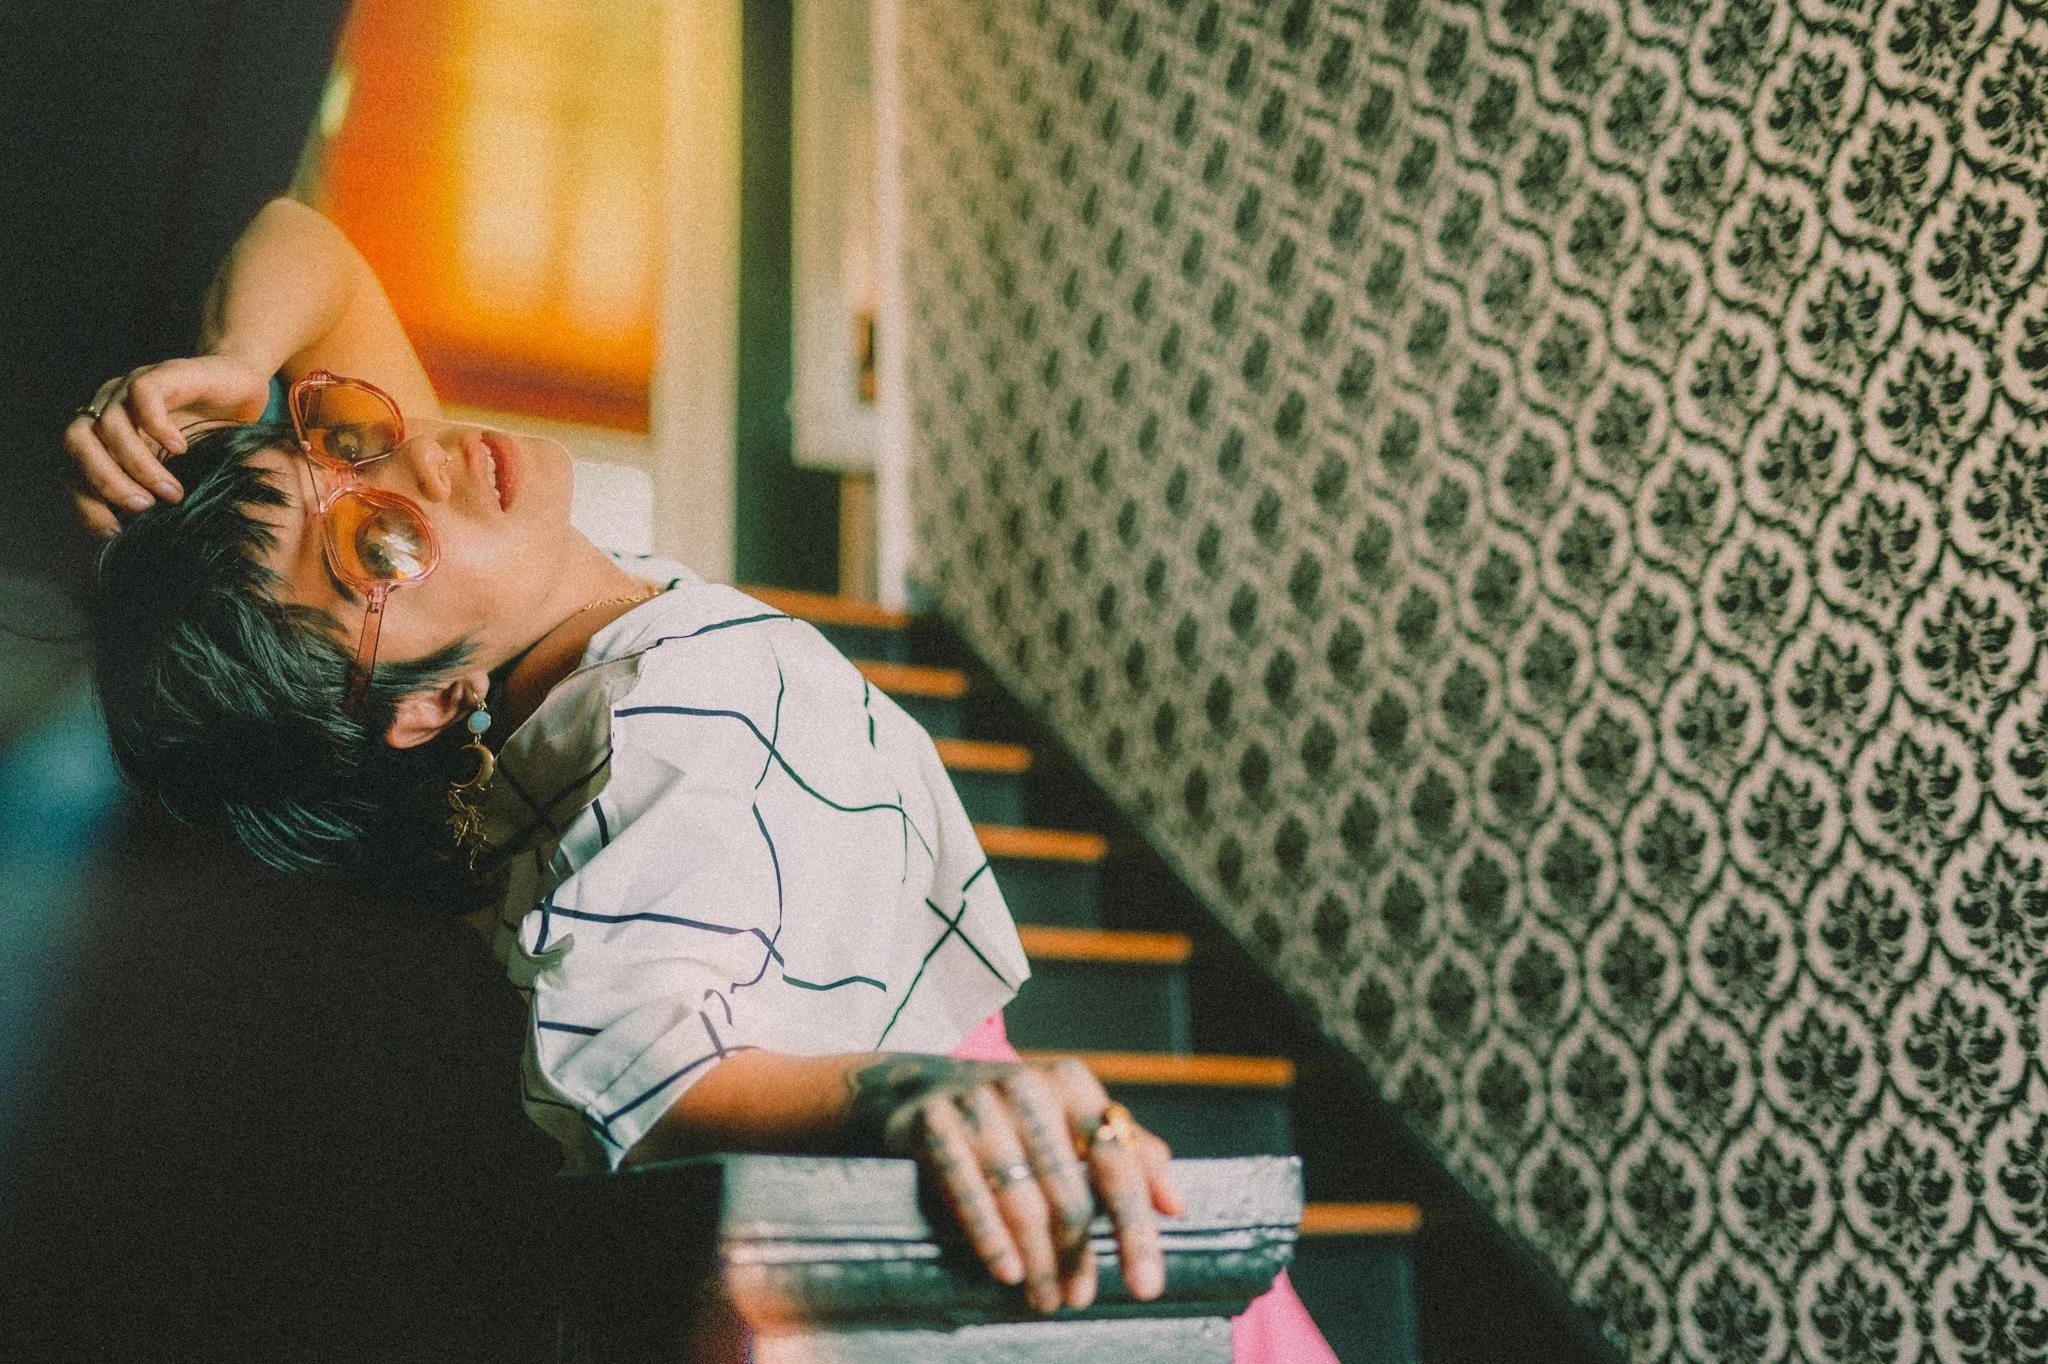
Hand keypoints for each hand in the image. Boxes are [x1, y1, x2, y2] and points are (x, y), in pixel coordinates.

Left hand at [64, 354, 272, 536]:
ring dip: (139, 465)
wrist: (241, 385)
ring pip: (110, 425)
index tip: (115, 532)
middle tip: (143, 509)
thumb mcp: (178, 472)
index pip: (71, 470)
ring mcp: (131, 388)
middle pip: (76, 443)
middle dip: (105, 482)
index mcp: (102, 437)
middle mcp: (108, 409)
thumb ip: (152, 493)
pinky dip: (157, 427)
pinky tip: (180, 449)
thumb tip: (144, 540)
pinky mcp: (161, 373)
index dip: (86, 504)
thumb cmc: (211, 433)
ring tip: (172, 492)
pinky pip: (143, 395)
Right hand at [843, 1055, 1182, 1313]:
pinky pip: (967, 1191)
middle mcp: (1029, 1084)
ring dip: (1037, 1258)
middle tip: (1079, 1298)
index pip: (1119, 1164)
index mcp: (1072, 1083)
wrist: (915, 1086)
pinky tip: (1007, 1271)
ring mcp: (978, 1101)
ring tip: (1044, 1299)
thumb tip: (1176, 1205)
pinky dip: (990, 1237)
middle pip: (1070, 1189)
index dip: (1136, 1229)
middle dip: (1077, 1254)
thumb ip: (1128, 1154)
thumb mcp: (1069, 1119)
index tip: (1146, 1285)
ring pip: (1022, 1197)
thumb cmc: (1011, 1116)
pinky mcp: (934, 1121)